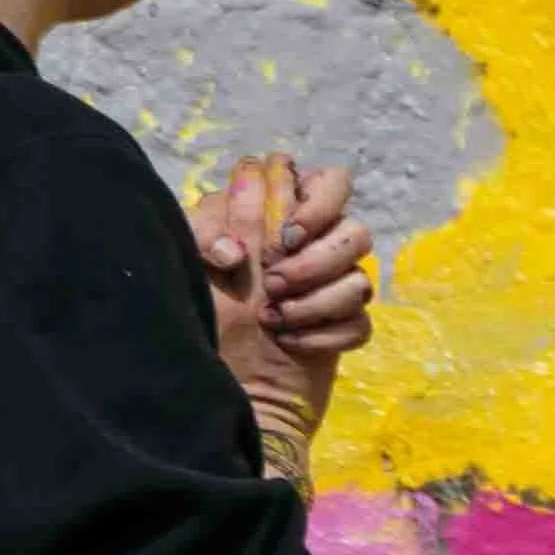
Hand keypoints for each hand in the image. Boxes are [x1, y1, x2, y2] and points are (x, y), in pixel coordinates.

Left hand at [192, 151, 366, 353]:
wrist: (226, 373)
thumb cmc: (210, 308)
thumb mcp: (193, 264)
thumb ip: (205, 236)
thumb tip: (234, 251)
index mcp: (293, 217)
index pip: (332, 182)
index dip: (318, 203)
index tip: (284, 235)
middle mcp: (324, 247)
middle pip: (358, 230)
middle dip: (318, 259)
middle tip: (273, 282)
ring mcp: (340, 288)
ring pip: (361, 280)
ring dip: (316, 301)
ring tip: (273, 317)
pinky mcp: (347, 327)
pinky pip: (360, 323)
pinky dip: (323, 335)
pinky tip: (290, 340)